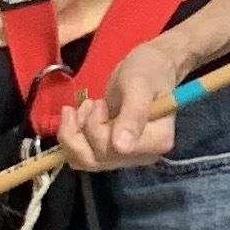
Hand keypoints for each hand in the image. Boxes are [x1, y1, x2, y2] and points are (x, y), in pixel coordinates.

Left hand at [55, 37, 197, 171]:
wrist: (146, 68)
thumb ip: (133, 114)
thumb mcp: (138, 86)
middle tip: (91, 102)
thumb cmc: (147, 71)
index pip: (116, 150)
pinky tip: (79, 118)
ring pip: (85, 160)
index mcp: (158, 140)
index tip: (99, 103)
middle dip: (83, 128)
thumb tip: (122, 147)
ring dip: (74, 133)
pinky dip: (71, 138)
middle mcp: (143, 155)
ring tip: (84, 108)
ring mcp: (126, 157)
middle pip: (98, 158)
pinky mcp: (111, 154)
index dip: (97, 128)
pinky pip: (81, 158)